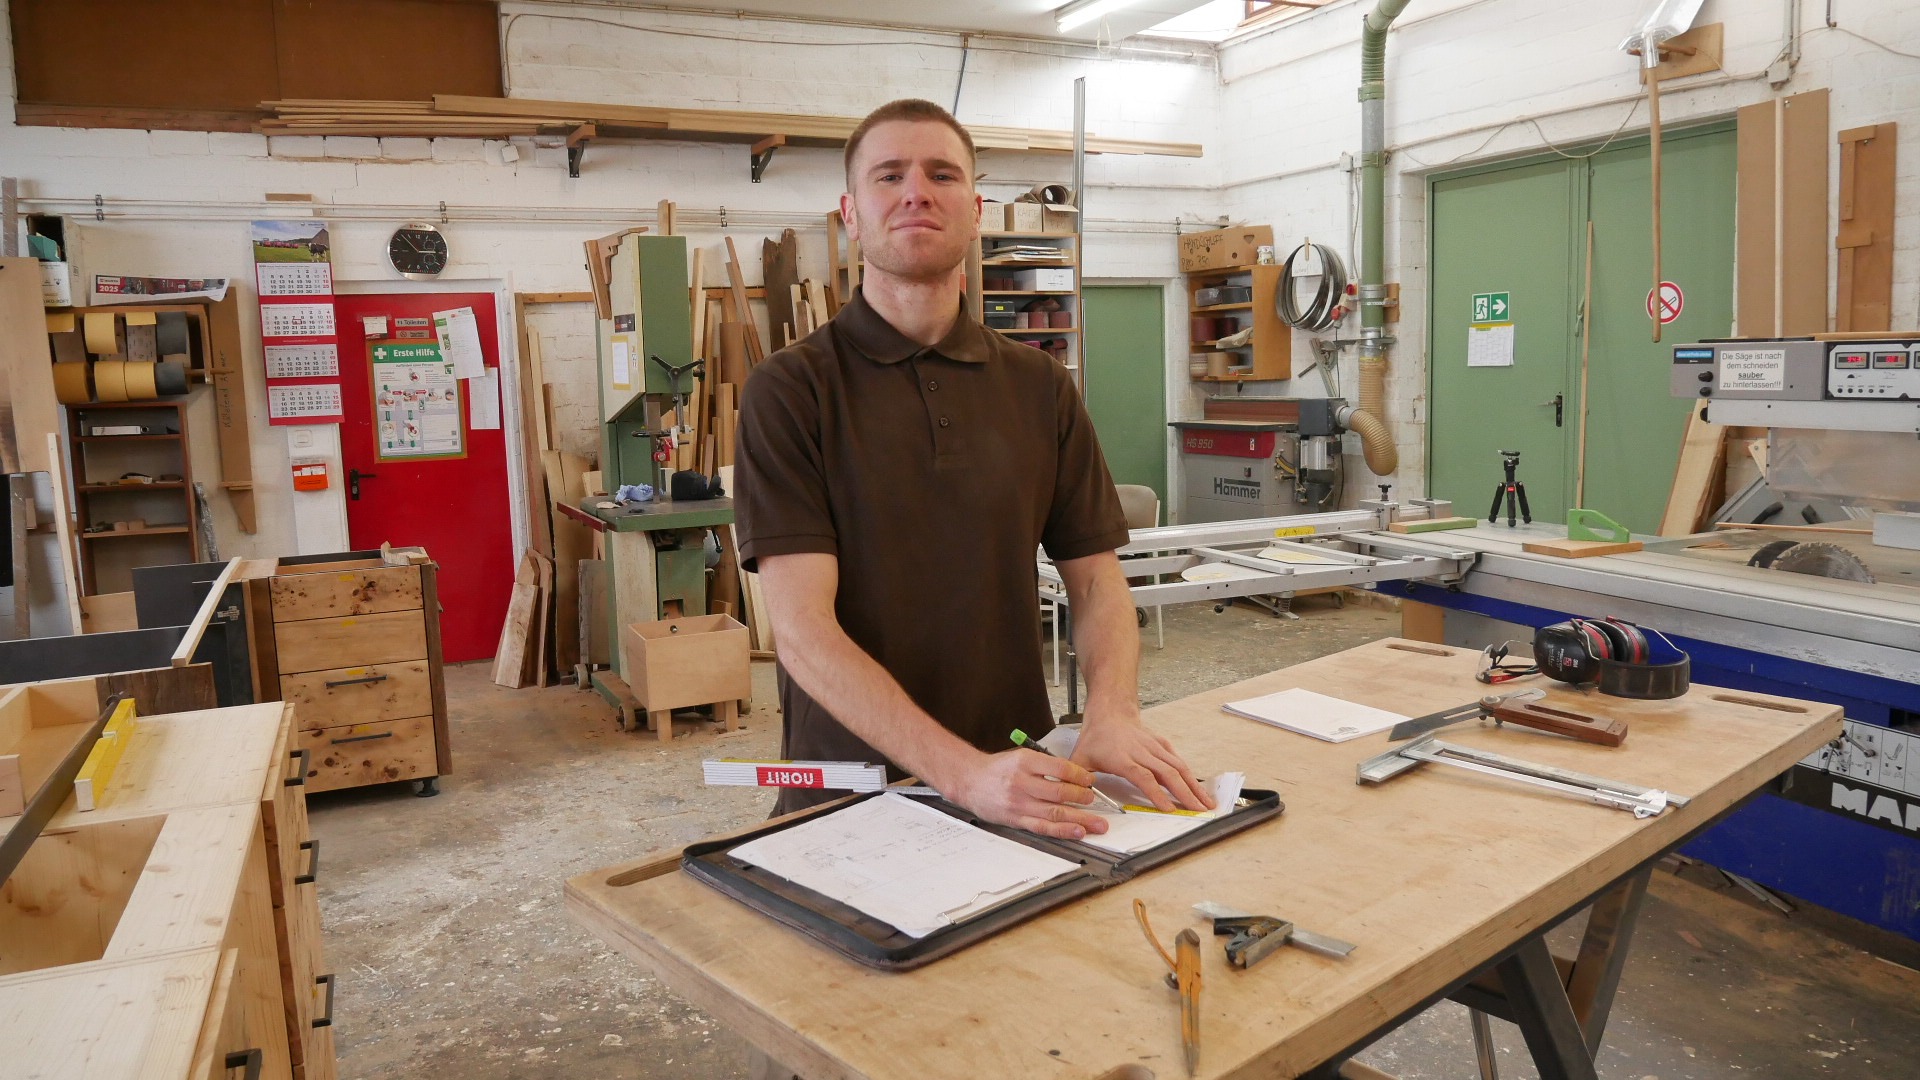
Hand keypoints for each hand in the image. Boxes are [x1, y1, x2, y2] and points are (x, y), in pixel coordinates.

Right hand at [944, 749, 1110, 839]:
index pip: (1060, 768)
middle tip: (1096, 800)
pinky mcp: (1016, 819)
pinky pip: (1043, 827)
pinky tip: (1077, 832)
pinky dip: (1062, 831)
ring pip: (1055, 813)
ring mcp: (1019, 803)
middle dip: (1083, 798)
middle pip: (1059, 792)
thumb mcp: (1021, 757)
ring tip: (1097, 824)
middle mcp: (1022, 783)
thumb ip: (1046, 766)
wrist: (969, 781)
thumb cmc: (997, 769)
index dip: (1079, 775)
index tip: (1090, 780)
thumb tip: (1075, 777)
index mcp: (1025, 762)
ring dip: (1080, 820)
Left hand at [1072, 713, 1213, 813]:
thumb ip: (1075, 778)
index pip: (1143, 777)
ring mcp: (1154, 747)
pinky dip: (1189, 774)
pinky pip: (1177, 759)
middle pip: (1168, 773)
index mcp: (1122, 757)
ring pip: (1178, 766)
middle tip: (1199, 810)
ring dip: (1193, 785)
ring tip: (1207, 802)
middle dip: (1185, 793)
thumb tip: (1069, 796)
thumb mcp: (1079, 757)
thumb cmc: (1096, 737)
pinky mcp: (1161, 745)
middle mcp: (1142, 752)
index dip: (1156, 793)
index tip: (1169, 809)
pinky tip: (1197, 787)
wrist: (1110, 711)